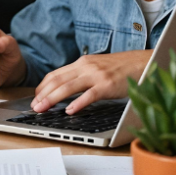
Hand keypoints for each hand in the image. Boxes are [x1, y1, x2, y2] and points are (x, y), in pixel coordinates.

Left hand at [31, 50, 151, 113]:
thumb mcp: (96, 68)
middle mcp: (85, 67)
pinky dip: (78, 103)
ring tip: (42, 109)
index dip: (42, 87)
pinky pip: (89, 95)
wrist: (142, 63)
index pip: (54, 75)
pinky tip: (69, 111)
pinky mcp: (108, 85)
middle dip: (42, 94)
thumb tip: (63, 88)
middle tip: (33, 107)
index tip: (34, 98)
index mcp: (81, 63)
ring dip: (52, 99)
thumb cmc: (119, 69)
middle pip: (57, 81)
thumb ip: (81, 75)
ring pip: (68, 87)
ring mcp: (96, 75)